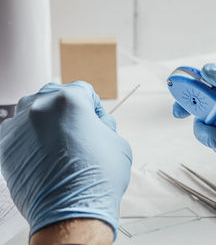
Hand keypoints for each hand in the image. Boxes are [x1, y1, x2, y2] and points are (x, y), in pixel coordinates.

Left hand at [0, 81, 131, 238]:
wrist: (72, 211)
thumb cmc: (95, 180)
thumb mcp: (117, 142)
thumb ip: (105, 124)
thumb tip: (97, 122)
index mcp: (69, 100)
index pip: (83, 90)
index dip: (95, 107)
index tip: (95, 119)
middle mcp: (39, 107)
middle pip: (55, 96)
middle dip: (69, 110)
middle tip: (79, 130)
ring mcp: (18, 126)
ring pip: (34, 112)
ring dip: (47, 122)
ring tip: (60, 143)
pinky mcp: (5, 147)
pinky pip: (18, 132)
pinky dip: (30, 139)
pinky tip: (44, 154)